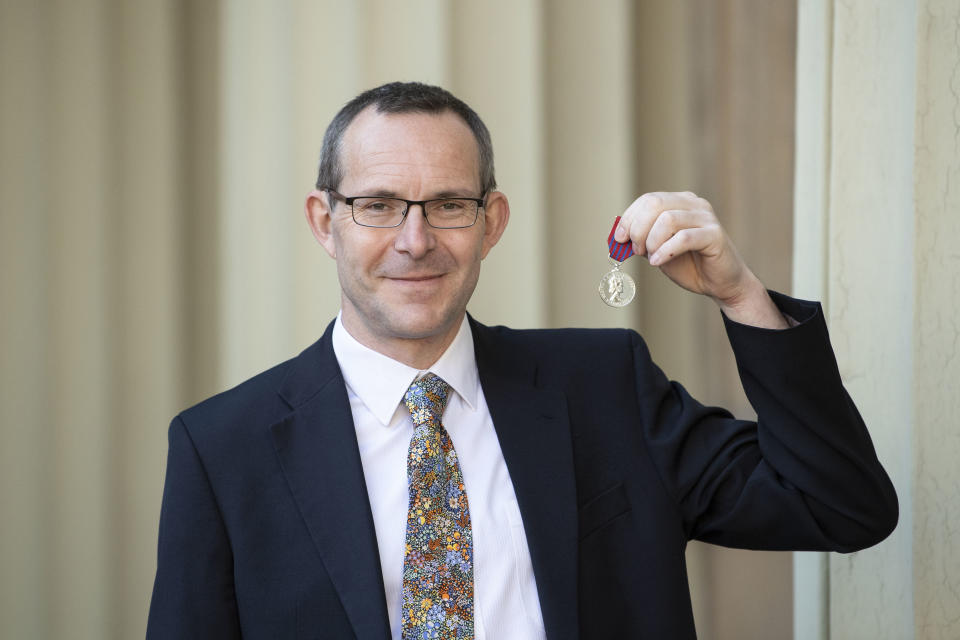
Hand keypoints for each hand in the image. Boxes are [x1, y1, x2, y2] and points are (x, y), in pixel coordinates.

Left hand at [614, 191, 787, 327]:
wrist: (719, 284)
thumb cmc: (689, 265)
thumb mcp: (658, 249)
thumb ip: (641, 239)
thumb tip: (618, 236)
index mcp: (680, 202)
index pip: (648, 199)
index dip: (629, 218)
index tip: (620, 239)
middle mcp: (694, 204)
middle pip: (655, 204)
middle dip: (638, 228)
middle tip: (637, 250)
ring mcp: (706, 218)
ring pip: (667, 219)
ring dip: (651, 241)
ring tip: (651, 257)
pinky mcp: (715, 235)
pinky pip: (684, 237)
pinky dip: (665, 250)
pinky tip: (658, 262)